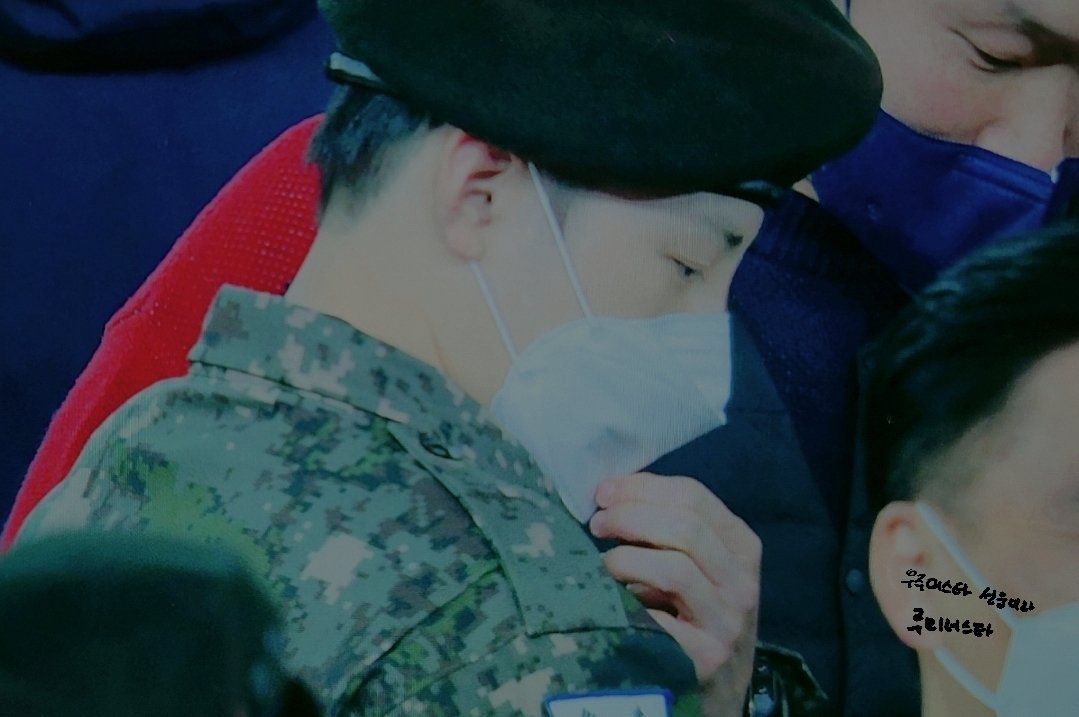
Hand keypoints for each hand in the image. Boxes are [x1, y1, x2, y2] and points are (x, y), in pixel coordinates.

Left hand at [590, 473, 761, 716]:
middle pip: (685, 525)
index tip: (603, 492)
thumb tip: (610, 495)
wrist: (719, 689)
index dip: (641, 487)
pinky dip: (627, 602)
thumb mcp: (699, 567)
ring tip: (603, 564)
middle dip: (629, 515)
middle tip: (596, 524)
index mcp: (742, 546)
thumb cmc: (695, 615)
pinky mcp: (707, 657)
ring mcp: (728, 621)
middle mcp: (742, 581)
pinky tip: (612, 601)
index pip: (694, 496)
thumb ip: (668, 531)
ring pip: (674, 568)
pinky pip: (659, 619)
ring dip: (625, 558)